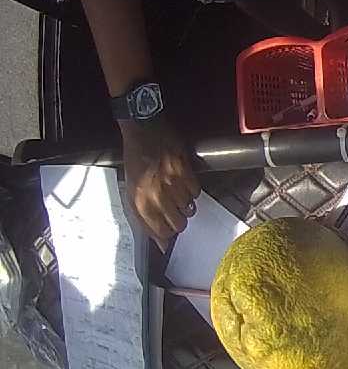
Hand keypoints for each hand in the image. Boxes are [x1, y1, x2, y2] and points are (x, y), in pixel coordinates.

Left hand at [120, 119, 199, 248]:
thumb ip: (143, 215)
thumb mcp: (131, 188)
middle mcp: (156, 194)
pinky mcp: (185, 172)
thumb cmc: (136, 158)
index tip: (167, 234)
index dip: (165, 235)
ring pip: (189, 209)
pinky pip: (196, 192)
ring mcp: (172, 183)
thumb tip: (159, 240)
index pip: (159, 231)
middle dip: (178, 220)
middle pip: (178, 224)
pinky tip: (183, 183)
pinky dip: (192, 190)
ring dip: (185, 204)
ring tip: (177, 193)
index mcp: (139, 200)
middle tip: (174, 212)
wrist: (143, 129)